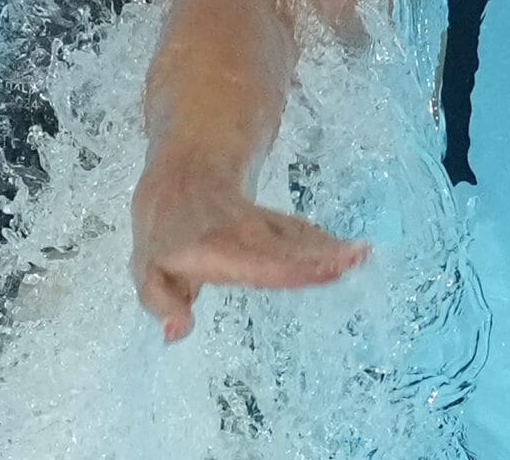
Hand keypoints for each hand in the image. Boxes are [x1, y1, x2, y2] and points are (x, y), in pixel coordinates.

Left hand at [130, 150, 367, 342]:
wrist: (182, 175)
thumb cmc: (166, 234)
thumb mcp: (148, 271)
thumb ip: (161, 302)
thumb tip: (176, 333)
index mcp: (211, 248)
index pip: (254, 263)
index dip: (287, 268)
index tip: (318, 270)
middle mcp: (241, 234)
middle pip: (285, 248)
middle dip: (318, 257)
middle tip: (355, 260)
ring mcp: (261, 224)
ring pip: (297, 237)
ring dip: (329, 248)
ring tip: (360, 255)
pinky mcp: (276, 222)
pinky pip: (301, 232)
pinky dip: (325, 242)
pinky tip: (354, 251)